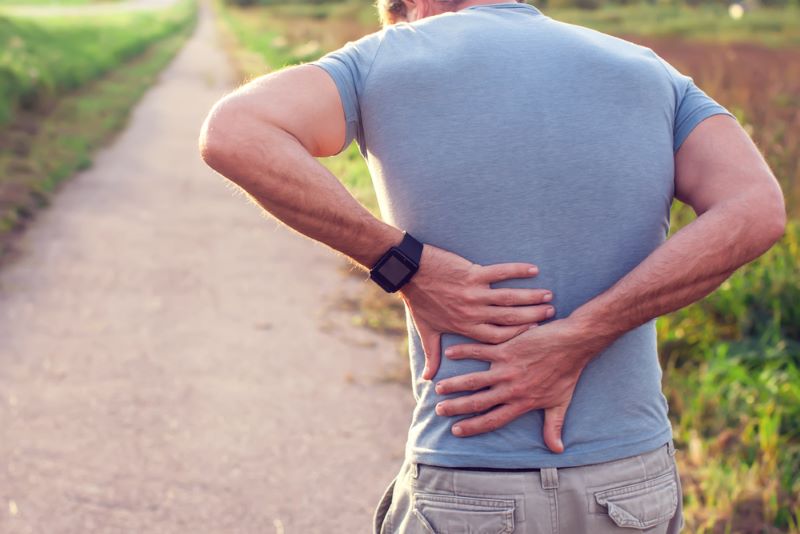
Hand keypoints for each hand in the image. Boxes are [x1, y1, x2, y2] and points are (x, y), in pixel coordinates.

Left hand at [398, 244, 554, 379]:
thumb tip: (428, 379)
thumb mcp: (426, 330)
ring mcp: (474, 293)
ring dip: (531, 297)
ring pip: (508, 298)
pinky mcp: (472, 273)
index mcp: (465, 327)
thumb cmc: (419, 302)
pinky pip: (499, 272)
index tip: (536, 337)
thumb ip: (432, 355)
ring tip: (548, 297)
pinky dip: (517, 270)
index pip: (497, 338)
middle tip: (552, 316)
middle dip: (533, 318)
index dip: (518, 338)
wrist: (410, 272)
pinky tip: (533, 270)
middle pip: (509, 319)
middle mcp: (473, 313)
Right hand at [432, 318, 600, 452]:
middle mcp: (512, 388)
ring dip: (454, 384)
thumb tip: (556, 449)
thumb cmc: (568, 372)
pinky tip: (449, 352)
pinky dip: (463, 352)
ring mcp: (508, 368)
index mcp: (522, 403)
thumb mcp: (561, 402)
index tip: (456, 430)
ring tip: (438, 387)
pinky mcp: (507, 349)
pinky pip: (480, 351)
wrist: (574, 343)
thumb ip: (553, 426)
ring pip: (474, 380)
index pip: (493, 419)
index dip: (473, 426)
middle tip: (440, 410)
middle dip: (456, 408)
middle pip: (478, 402)